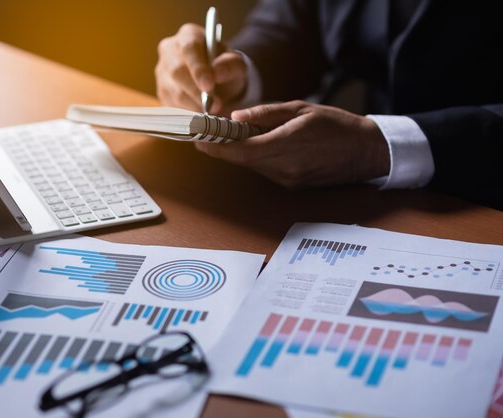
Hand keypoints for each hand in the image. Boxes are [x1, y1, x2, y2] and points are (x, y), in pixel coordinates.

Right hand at [155, 23, 247, 114]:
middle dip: (195, 91)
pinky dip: (186, 112)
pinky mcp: (161, 91)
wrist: (218, 81)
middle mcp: (169, 50)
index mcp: (188, 35)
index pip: (189, 49)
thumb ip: (230, 65)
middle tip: (214, 105)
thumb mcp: (236, 63)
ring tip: (211, 111)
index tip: (209, 86)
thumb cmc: (225, 67)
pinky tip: (200, 114)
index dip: (198, 68)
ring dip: (192, 105)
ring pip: (172, 91)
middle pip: (176, 71)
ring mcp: (162, 71)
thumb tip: (217, 74)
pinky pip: (170, 104)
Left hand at [195, 101, 390, 188]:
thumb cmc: (336, 125)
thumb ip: (266, 114)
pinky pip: (265, 170)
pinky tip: (258, 145)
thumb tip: (236, 117)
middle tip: (207, 134)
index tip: (198, 139)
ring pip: (252, 166)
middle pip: (242, 160)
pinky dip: (256, 158)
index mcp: (286, 145)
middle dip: (222, 148)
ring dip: (240, 153)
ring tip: (231, 136)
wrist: (366, 152)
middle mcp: (284, 168)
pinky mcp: (292, 185)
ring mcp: (288, 180)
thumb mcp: (301, 109)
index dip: (216, 147)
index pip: (241, 150)